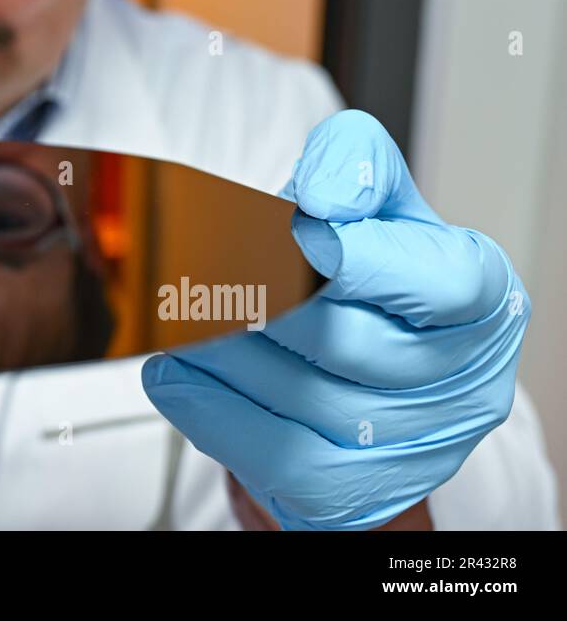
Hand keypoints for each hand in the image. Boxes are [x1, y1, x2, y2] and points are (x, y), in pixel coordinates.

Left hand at [141, 109, 528, 529]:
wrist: (366, 372)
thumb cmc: (370, 273)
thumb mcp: (374, 200)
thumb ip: (353, 163)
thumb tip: (323, 193)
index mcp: (481, 297)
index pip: (434, 280)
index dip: (356, 256)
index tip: (290, 232)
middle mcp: (464, 382)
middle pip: (345, 339)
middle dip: (257, 298)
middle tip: (198, 269)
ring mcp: (414, 449)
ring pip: (299, 398)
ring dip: (219, 349)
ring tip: (180, 311)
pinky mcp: (357, 494)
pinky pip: (272, 457)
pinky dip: (210, 409)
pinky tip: (175, 370)